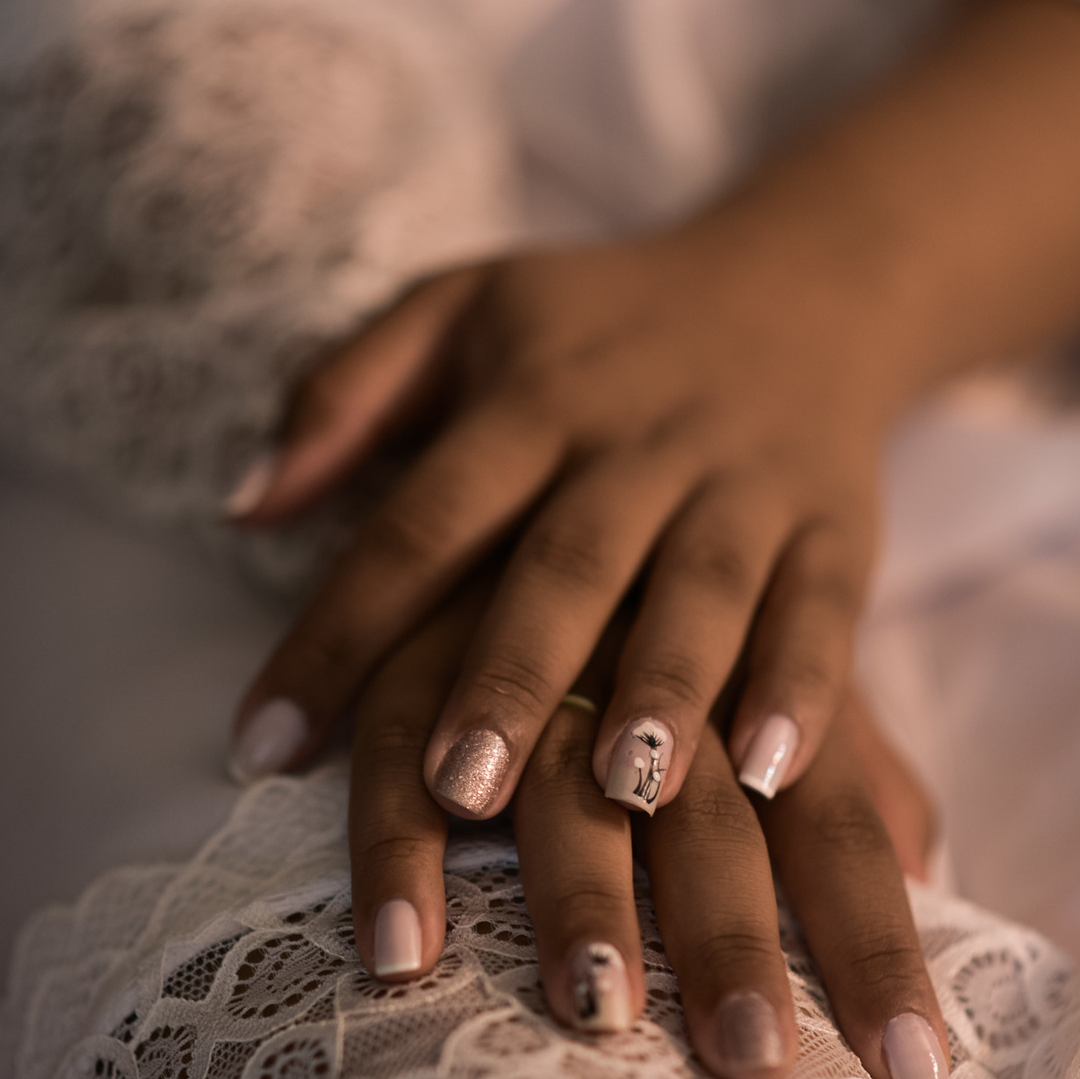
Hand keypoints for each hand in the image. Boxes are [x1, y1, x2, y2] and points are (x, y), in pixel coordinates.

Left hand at [230, 225, 895, 813]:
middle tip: (454, 791)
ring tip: (622, 790)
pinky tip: (773, 771)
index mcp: (524, 403)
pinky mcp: (837, 525)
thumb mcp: (458, 310)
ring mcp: (742, 485)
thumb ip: (344, 394)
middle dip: (510, 677)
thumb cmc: (594, 325)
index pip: (418, 522)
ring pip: (701, 590)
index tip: (262, 747)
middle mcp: (631, 446)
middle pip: (564, 566)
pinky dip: (803, 686)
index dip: (338, 629)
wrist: (801, 287)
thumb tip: (242, 505)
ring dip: (662, 689)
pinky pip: (826, 609)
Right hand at [347, 588, 948, 1078]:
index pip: (839, 817)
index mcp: (771, 652)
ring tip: (580, 1012)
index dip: (880, 941)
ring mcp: (548, 632)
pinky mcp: (434, 621)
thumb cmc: (730, 529)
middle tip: (747, 1066)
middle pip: (711, 818)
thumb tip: (930, 861)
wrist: (674, 355)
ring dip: (574, 897)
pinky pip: (403, 731)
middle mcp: (667, 649)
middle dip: (731, 941)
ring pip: (565, 787)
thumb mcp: (809, 612)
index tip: (917, 1070)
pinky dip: (397, 835)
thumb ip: (859, 749)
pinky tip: (399, 936)